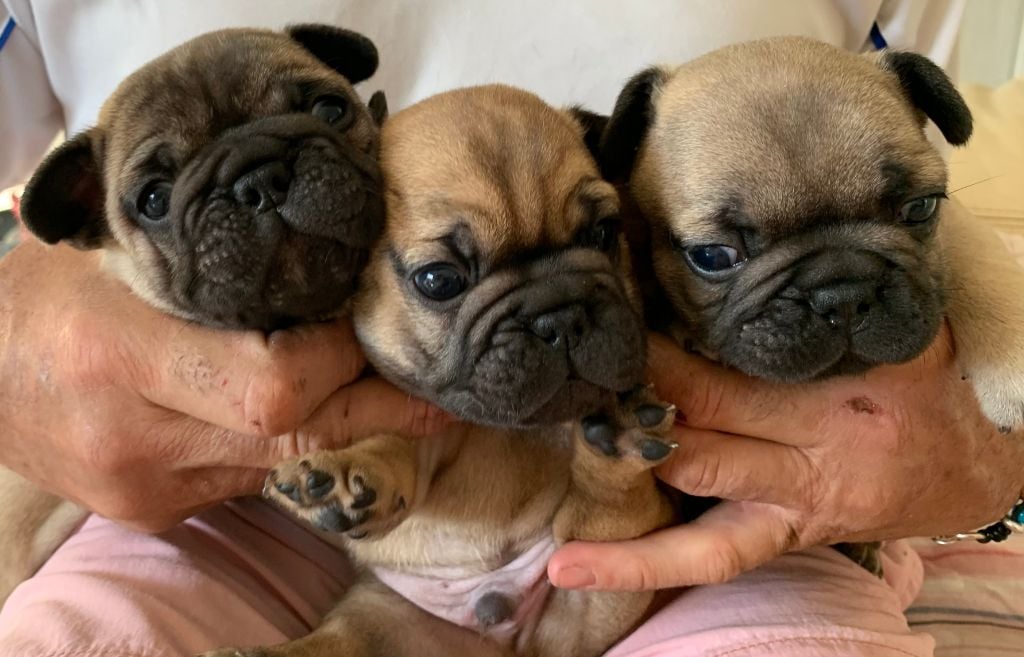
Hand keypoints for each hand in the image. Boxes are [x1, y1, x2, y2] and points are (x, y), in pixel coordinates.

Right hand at [0, 241, 447, 530]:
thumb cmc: (40, 292)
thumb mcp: (115, 249)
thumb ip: (211, 258)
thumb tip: (322, 250)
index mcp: (117, 354)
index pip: (274, 384)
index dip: (339, 358)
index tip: (374, 323)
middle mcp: (134, 437)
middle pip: (294, 437)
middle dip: (375, 408)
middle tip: (432, 384)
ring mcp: (145, 488)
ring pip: (281, 462)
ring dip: (332, 421)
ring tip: (369, 381)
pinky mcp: (151, 511)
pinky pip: (247, 477)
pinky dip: (279, 441)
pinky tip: (289, 405)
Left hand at [549, 324, 1023, 589]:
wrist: (963, 468)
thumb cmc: (923, 385)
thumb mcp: (898, 331)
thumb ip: (833, 306)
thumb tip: (749, 255)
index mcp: (842, 398)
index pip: (733, 376)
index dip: (664, 356)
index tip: (612, 320)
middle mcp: (813, 460)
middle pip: (704, 430)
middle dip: (636, 407)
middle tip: (576, 383)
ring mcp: (790, 508)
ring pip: (698, 507)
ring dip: (628, 478)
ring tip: (565, 489)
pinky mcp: (778, 537)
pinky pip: (709, 559)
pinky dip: (642, 564)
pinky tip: (572, 568)